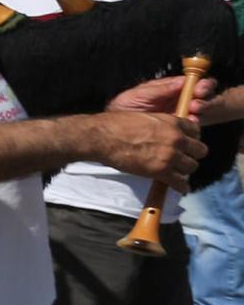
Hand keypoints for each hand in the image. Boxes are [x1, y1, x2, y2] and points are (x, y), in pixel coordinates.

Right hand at [87, 110, 204, 189]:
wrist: (103, 137)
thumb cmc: (117, 125)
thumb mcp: (146, 117)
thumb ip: (161, 124)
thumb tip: (164, 132)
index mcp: (173, 122)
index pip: (196, 131)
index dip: (191, 138)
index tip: (185, 144)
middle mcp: (176, 138)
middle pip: (200, 150)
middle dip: (192, 155)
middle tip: (183, 159)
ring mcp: (170, 156)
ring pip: (192, 167)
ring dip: (185, 170)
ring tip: (177, 172)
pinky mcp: (160, 171)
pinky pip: (180, 183)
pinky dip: (181, 187)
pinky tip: (179, 187)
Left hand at [107, 74, 213, 117]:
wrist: (114, 126)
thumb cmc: (125, 105)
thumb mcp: (140, 94)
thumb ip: (161, 89)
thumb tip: (182, 81)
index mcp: (170, 87)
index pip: (190, 82)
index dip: (199, 83)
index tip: (200, 87)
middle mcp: (177, 98)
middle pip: (200, 94)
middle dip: (204, 94)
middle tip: (198, 99)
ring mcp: (179, 112)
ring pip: (199, 108)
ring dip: (201, 107)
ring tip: (194, 108)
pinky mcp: (177, 127)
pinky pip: (190, 124)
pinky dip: (194, 122)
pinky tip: (192, 121)